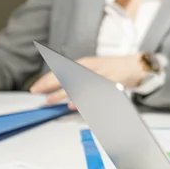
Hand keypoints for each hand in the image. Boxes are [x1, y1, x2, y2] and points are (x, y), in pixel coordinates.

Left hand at [28, 54, 147, 106]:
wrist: (133, 66)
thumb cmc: (111, 68)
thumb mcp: (91, 68)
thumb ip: (76, 76)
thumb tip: (58, 86)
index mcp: (84, 64)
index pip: (61, 70)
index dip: (47, 79)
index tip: (36, 87)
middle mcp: (90, 69)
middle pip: (66, 76)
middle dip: (50, 85)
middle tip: (38, 93)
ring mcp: (98, 78)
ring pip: (76, 86)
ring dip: (62, 94)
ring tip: (50, 100)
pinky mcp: (106, 86)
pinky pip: (92, 95)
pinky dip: (81, 101)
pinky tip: (72, 105)